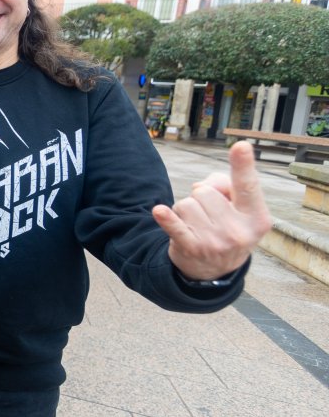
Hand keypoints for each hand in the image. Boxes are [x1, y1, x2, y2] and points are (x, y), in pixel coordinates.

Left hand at [152, 141, 271, 280]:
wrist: (214, 270)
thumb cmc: (227, 226)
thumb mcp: (238, 210)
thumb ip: (224, 186)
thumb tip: (202, 186)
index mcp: (257, 218)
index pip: (247, 185)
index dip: (243, 164)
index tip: (240, 146)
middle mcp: (239, 231)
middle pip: (204, 192)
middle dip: (200, 198)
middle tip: (207, 215)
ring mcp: (215, 242)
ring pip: (186, 203)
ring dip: (184, 210)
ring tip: (196, 225)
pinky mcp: (191, 248)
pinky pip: (175, 226)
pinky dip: (166, 218)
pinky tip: (159, 211)